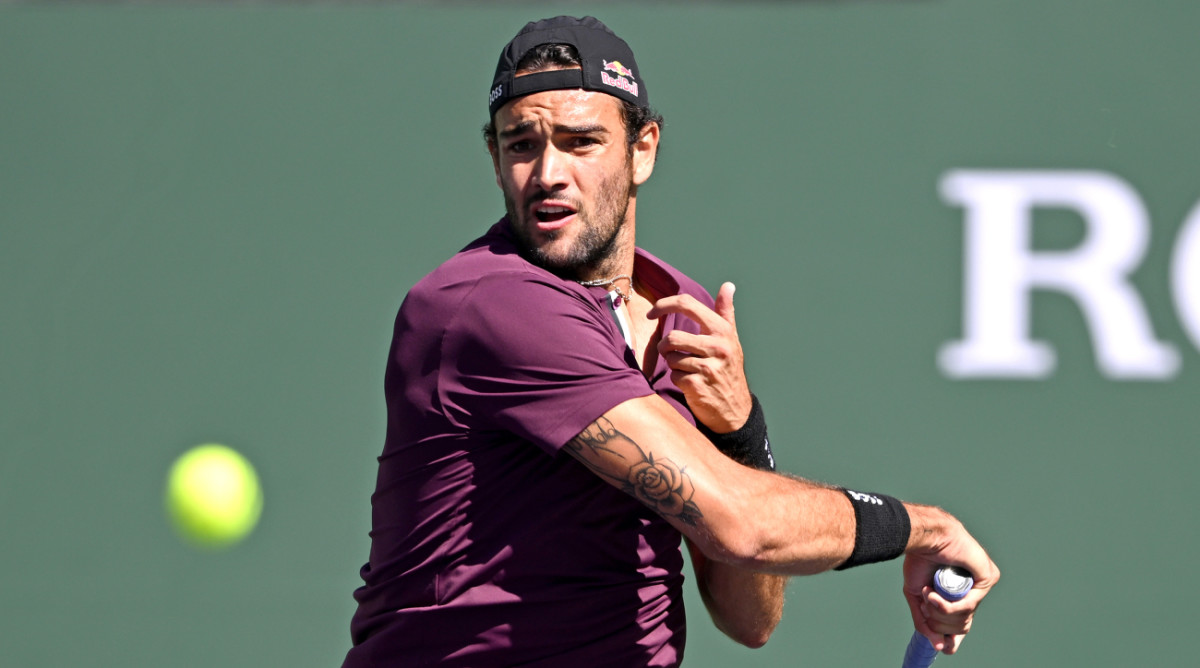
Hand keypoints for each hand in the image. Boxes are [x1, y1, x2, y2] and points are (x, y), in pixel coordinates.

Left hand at [648, 282, 751, 431]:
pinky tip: (690, 383)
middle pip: (672, 337)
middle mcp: (717, 347)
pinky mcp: (698, 386)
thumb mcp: (731, 339)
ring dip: (672, 365)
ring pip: (671, 358)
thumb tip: (728, 285)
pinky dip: (677, 380)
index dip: (663, 304)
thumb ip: (725, 311)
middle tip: (671, 353)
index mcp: (722, 330)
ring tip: (686, 369)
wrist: (736, 409)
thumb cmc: (729, 369)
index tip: (652, 313)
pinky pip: (673, 376)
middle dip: (665, 347)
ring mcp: (708, 367)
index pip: (687, 304)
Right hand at [902, 506, 1000, 654]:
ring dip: (940, 611)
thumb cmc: (920, 559)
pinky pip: (969, 606)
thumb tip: (938, 646)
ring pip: (964, 620)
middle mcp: (972, 594)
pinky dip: (949, 605)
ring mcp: (981, 587)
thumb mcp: (917, 596)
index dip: (950, 637)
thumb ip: (924, 622)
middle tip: (927, 603)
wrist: (926, 538)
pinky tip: (933, 595)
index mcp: (958, 597)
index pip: (962, 626)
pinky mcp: (988, 579)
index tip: (942, 645)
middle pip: (961, 628)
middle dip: (939, 621)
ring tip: (928, 593)